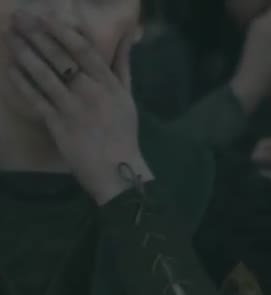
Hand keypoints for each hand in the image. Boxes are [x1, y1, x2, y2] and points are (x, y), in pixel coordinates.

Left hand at [6, 11, 151, 204]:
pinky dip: (22, 82)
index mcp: (110, 85)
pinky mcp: (57, 124)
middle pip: (60, 58)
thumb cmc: (123, 132)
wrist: (117, 169)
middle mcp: (91, 93)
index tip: (46, 17)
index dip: (62, 31)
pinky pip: (35, 98)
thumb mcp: (127, 96)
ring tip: (10, 38)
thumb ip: (122, 65)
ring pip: (44, 75)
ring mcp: (72, 109)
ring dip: (25, 53)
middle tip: (20, 20)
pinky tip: (11, 69)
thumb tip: (126, 36)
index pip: (84, 51)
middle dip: (37, 36)